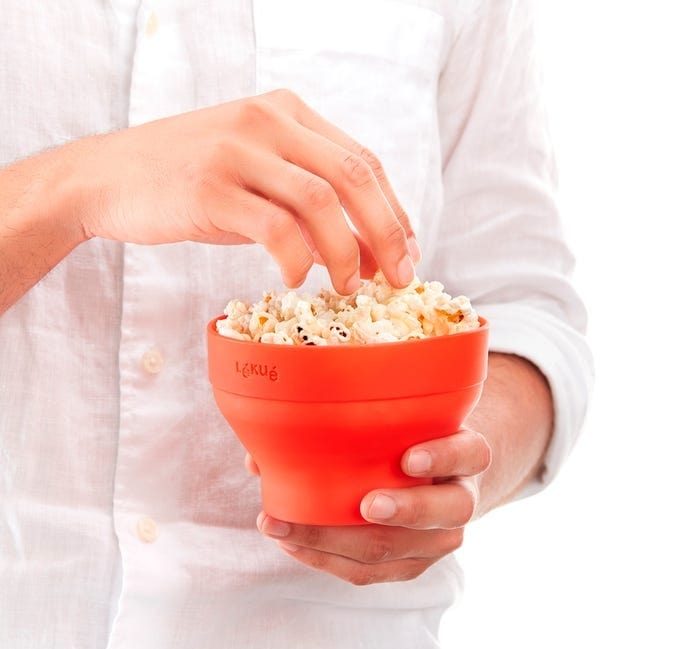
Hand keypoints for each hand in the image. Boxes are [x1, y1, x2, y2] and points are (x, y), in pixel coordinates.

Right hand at [73, 89, 418, 292]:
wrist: (107, 178)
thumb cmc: (191, 183)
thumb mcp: (257, 180)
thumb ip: (309, 205)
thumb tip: (368, 252)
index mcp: (287, 113)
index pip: (363, 160)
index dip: (395, 211)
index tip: (409, 253)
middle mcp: (268, 121)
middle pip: (354, 175)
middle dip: (387, 232)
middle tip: (400, 277)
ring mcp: (237, 150)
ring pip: (320, 200)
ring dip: (346, 250)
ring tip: (349, 285)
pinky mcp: (209, 187)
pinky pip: (274, 227)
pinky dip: (295, 259)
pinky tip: (293, 278)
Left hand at [249, 428, 491, 584]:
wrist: (440, 477)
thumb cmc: (408, 439)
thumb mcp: (399, 423)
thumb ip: (351, 425)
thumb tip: (264, 450)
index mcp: (465, 456)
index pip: (470, 453)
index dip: (443, 457)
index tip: (408, 459)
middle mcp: (460, 500)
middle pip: (447, 511)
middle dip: (404, 510)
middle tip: (365, 505)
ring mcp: (438, 539)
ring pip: (398, 551)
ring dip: (339, 543)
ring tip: (291, 532)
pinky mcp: (411, 565)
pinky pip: (371, 572)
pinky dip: (328, 559)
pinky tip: (293, 543)